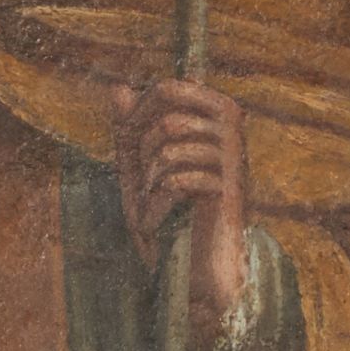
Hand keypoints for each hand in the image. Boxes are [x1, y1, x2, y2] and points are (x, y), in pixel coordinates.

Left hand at [111, 78, 250, 348]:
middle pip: (166, 119)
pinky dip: (155, 207)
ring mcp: (233, 155)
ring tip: (151, 205)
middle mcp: (232, 126)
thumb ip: (130, 125)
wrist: (198, 262)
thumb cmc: (171, 208)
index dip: (138, 115)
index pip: (168, 88)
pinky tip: (157, 224)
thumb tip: (116, 88)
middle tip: (144, 182)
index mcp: (215, 109)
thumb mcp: (142, 163)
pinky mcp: (228, 188)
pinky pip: (175, 181)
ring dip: (148, 184)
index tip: (131, 148)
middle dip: (143, 152)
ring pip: (168, 150)